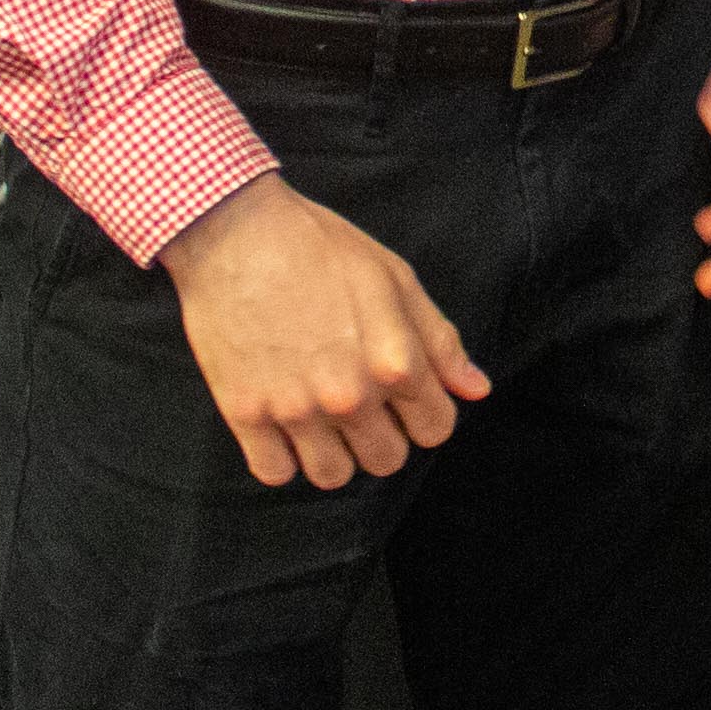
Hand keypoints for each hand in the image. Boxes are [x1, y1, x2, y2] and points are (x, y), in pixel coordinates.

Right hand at [158, 172, 490, 487]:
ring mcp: (296, 409)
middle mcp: (350, 395)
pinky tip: (281, 424)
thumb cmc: (319, 247)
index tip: (402, 398)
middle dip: (381, 437)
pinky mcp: (246, 413)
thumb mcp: (394, 279)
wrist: (233, 233)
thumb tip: (476, 390)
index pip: (436, 429)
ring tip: (320, 418)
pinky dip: (280, 458)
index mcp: (396, 361)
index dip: (424, 413)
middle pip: (387, 461)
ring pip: (332, 476)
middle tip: (359, 404)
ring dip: (332, 453)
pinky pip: (274, 473)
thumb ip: (439, 341)